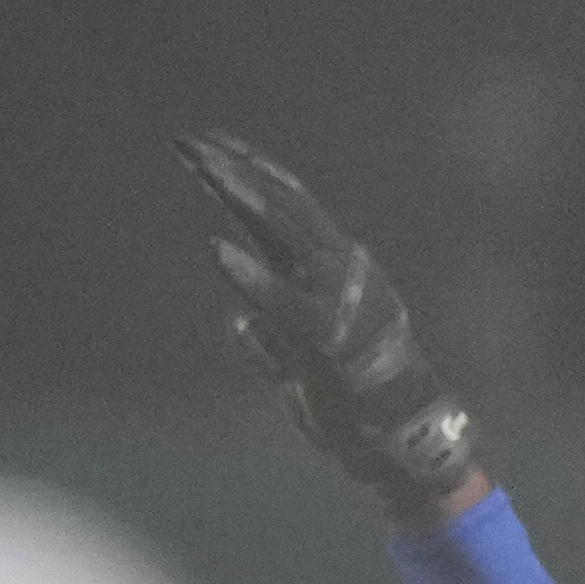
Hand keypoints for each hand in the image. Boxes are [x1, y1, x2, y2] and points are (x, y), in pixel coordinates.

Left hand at [177, 131, 480, 520]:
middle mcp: (335, 269)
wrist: (400, 443)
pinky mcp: (326, 337)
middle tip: (184, 139)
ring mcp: (335, 296)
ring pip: (283, 231)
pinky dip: (249, 274)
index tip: (201, 143)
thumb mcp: (299, 364)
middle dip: (229, 168)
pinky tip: (214, 250)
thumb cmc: (353, 405)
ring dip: (240, 196)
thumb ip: (270, 338)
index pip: (281, 206)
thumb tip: (239, 323)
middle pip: (276, 203)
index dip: (242, 170)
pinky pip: (283, 299)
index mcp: (326, 271)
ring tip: (201, 167)